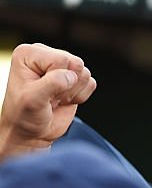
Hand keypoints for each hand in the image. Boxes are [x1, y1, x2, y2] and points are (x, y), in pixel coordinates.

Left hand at [0, 43, 94, 158]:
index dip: (57, 80)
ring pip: (85, 74)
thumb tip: (71, 76)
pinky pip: (91, 83)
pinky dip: (80, 97)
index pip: (61, 59)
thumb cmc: (24, 116)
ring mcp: (61, 67)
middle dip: (67, 86)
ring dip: (73, 92)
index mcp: (30, 54)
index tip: (42, 92)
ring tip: (54, 99)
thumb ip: (51, 84)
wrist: (31, 133)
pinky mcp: (75, 79)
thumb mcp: (32, 100)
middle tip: (50, 97)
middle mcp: (46, 55)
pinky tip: (63, 100)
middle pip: (76, 63)